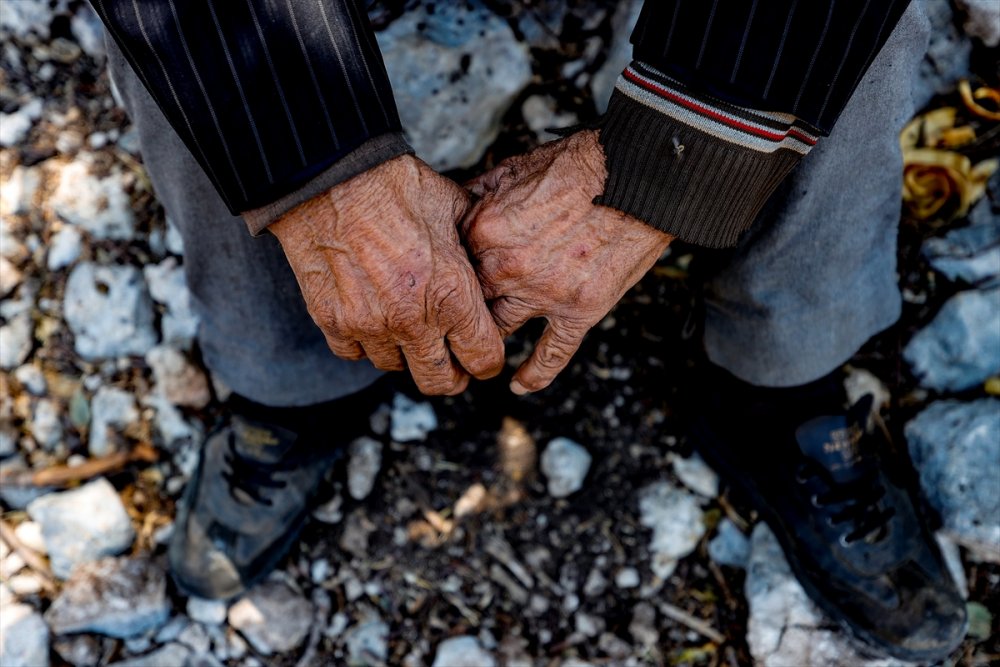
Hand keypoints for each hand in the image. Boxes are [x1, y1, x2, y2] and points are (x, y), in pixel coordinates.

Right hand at [270, 155, 503, 395]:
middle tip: (451, 359)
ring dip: (406, 353)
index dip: (488, 360)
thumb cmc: (397, 186)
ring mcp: (369, 325)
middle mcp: (412, 320)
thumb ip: (474, 249)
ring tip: (409, 328)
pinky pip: (355, 354)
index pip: (483, 360)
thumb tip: (488, 261)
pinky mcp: (333, 321)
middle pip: (441, 382)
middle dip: (452, 374)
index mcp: (452, 296)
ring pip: (396, 368)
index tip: (483, 352)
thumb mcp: (456, 210)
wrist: (331, 176)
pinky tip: (373, 319)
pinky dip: (366, 342)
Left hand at [463, 130, 672, 394]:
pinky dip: (534, 374)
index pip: (452, 262)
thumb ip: (481, 191)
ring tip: (480, 347)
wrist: (636, 175)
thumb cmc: (580, 164)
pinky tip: (519, 384)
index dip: (451, 268)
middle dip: (463, 305)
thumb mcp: (516, 167)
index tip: (452, 274)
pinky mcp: (578, 311)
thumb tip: (458, 203)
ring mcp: (542, 293)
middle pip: (470, 299)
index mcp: (485, 230)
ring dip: (491, 335)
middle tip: (458, 312)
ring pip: (500, 327)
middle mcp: (506, 267)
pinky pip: (550, 354)